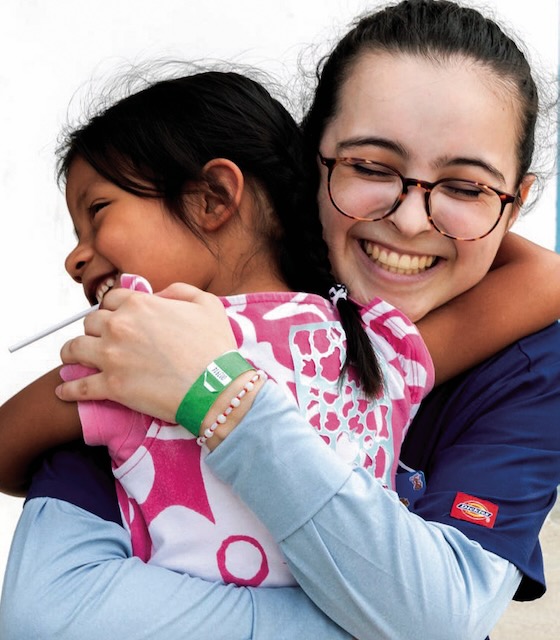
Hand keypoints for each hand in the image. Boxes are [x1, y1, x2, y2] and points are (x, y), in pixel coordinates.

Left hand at [56, 283, 236, 421]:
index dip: (114, 308)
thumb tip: (160, 294)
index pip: (111, 299)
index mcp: (139, 304)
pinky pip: (78, 387)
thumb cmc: (214, 347)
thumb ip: (179, 290)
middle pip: (90, 322)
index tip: (116, 318)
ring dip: (72, 353)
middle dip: (94, 329)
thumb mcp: (206, 303)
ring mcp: (111, 357)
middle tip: (99, 339)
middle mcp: (119, 326)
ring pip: (74, 349)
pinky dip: (68, 389)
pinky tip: (64, 390)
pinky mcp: (111, 386)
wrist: (215, 387)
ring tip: (72, 359)